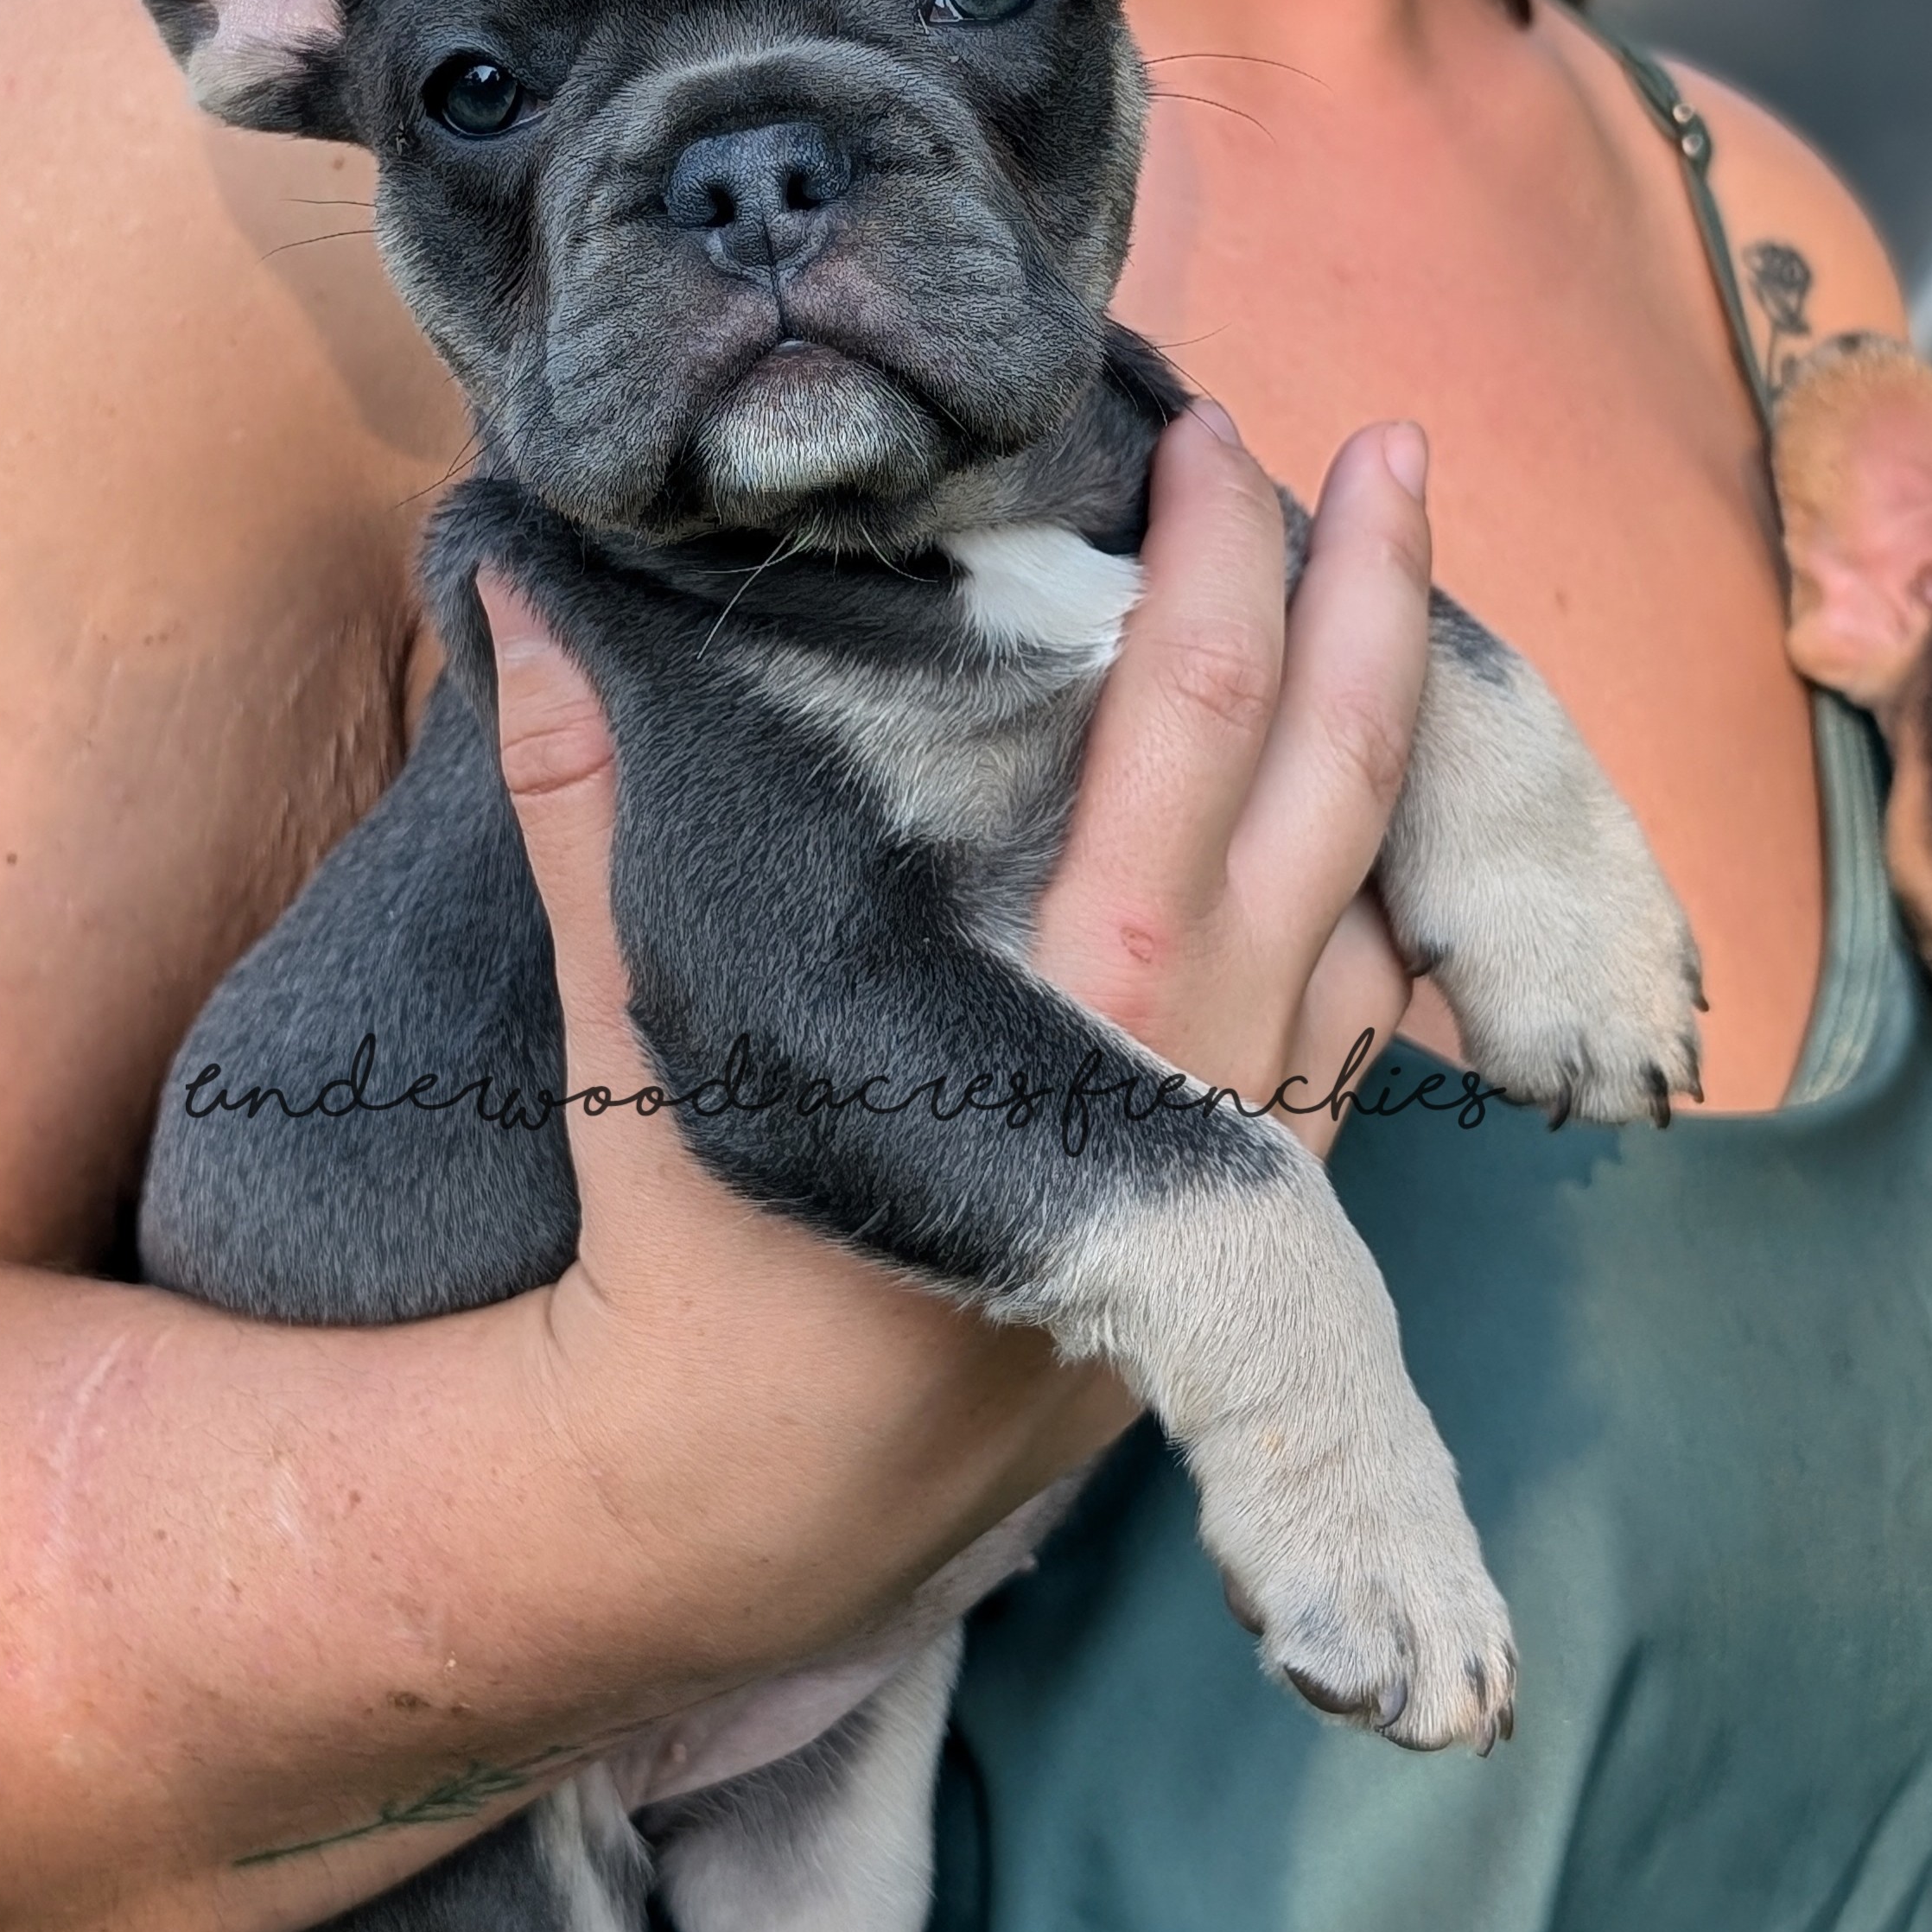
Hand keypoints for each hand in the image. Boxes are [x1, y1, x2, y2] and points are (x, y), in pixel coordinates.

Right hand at [470, 402, 1432, 1664]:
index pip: (1196, 710)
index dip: (1222, 553)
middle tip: (1405, 449)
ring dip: (1398, 740)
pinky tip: (1362, 834)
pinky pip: (1364, 1016)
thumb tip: (527, 600)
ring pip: (1382, 897)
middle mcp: (1209, 1047)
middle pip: (1347, 777)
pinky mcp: (1254, 1204)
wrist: (760, 1499)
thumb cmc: (705, 1253)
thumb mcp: (646, 1011)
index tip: (1211, 432)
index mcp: (1078, 978)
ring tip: (1393, 605)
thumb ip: (590, 798)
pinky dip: (1381, 893)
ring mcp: (1257, 1134)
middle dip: (1381, 594)